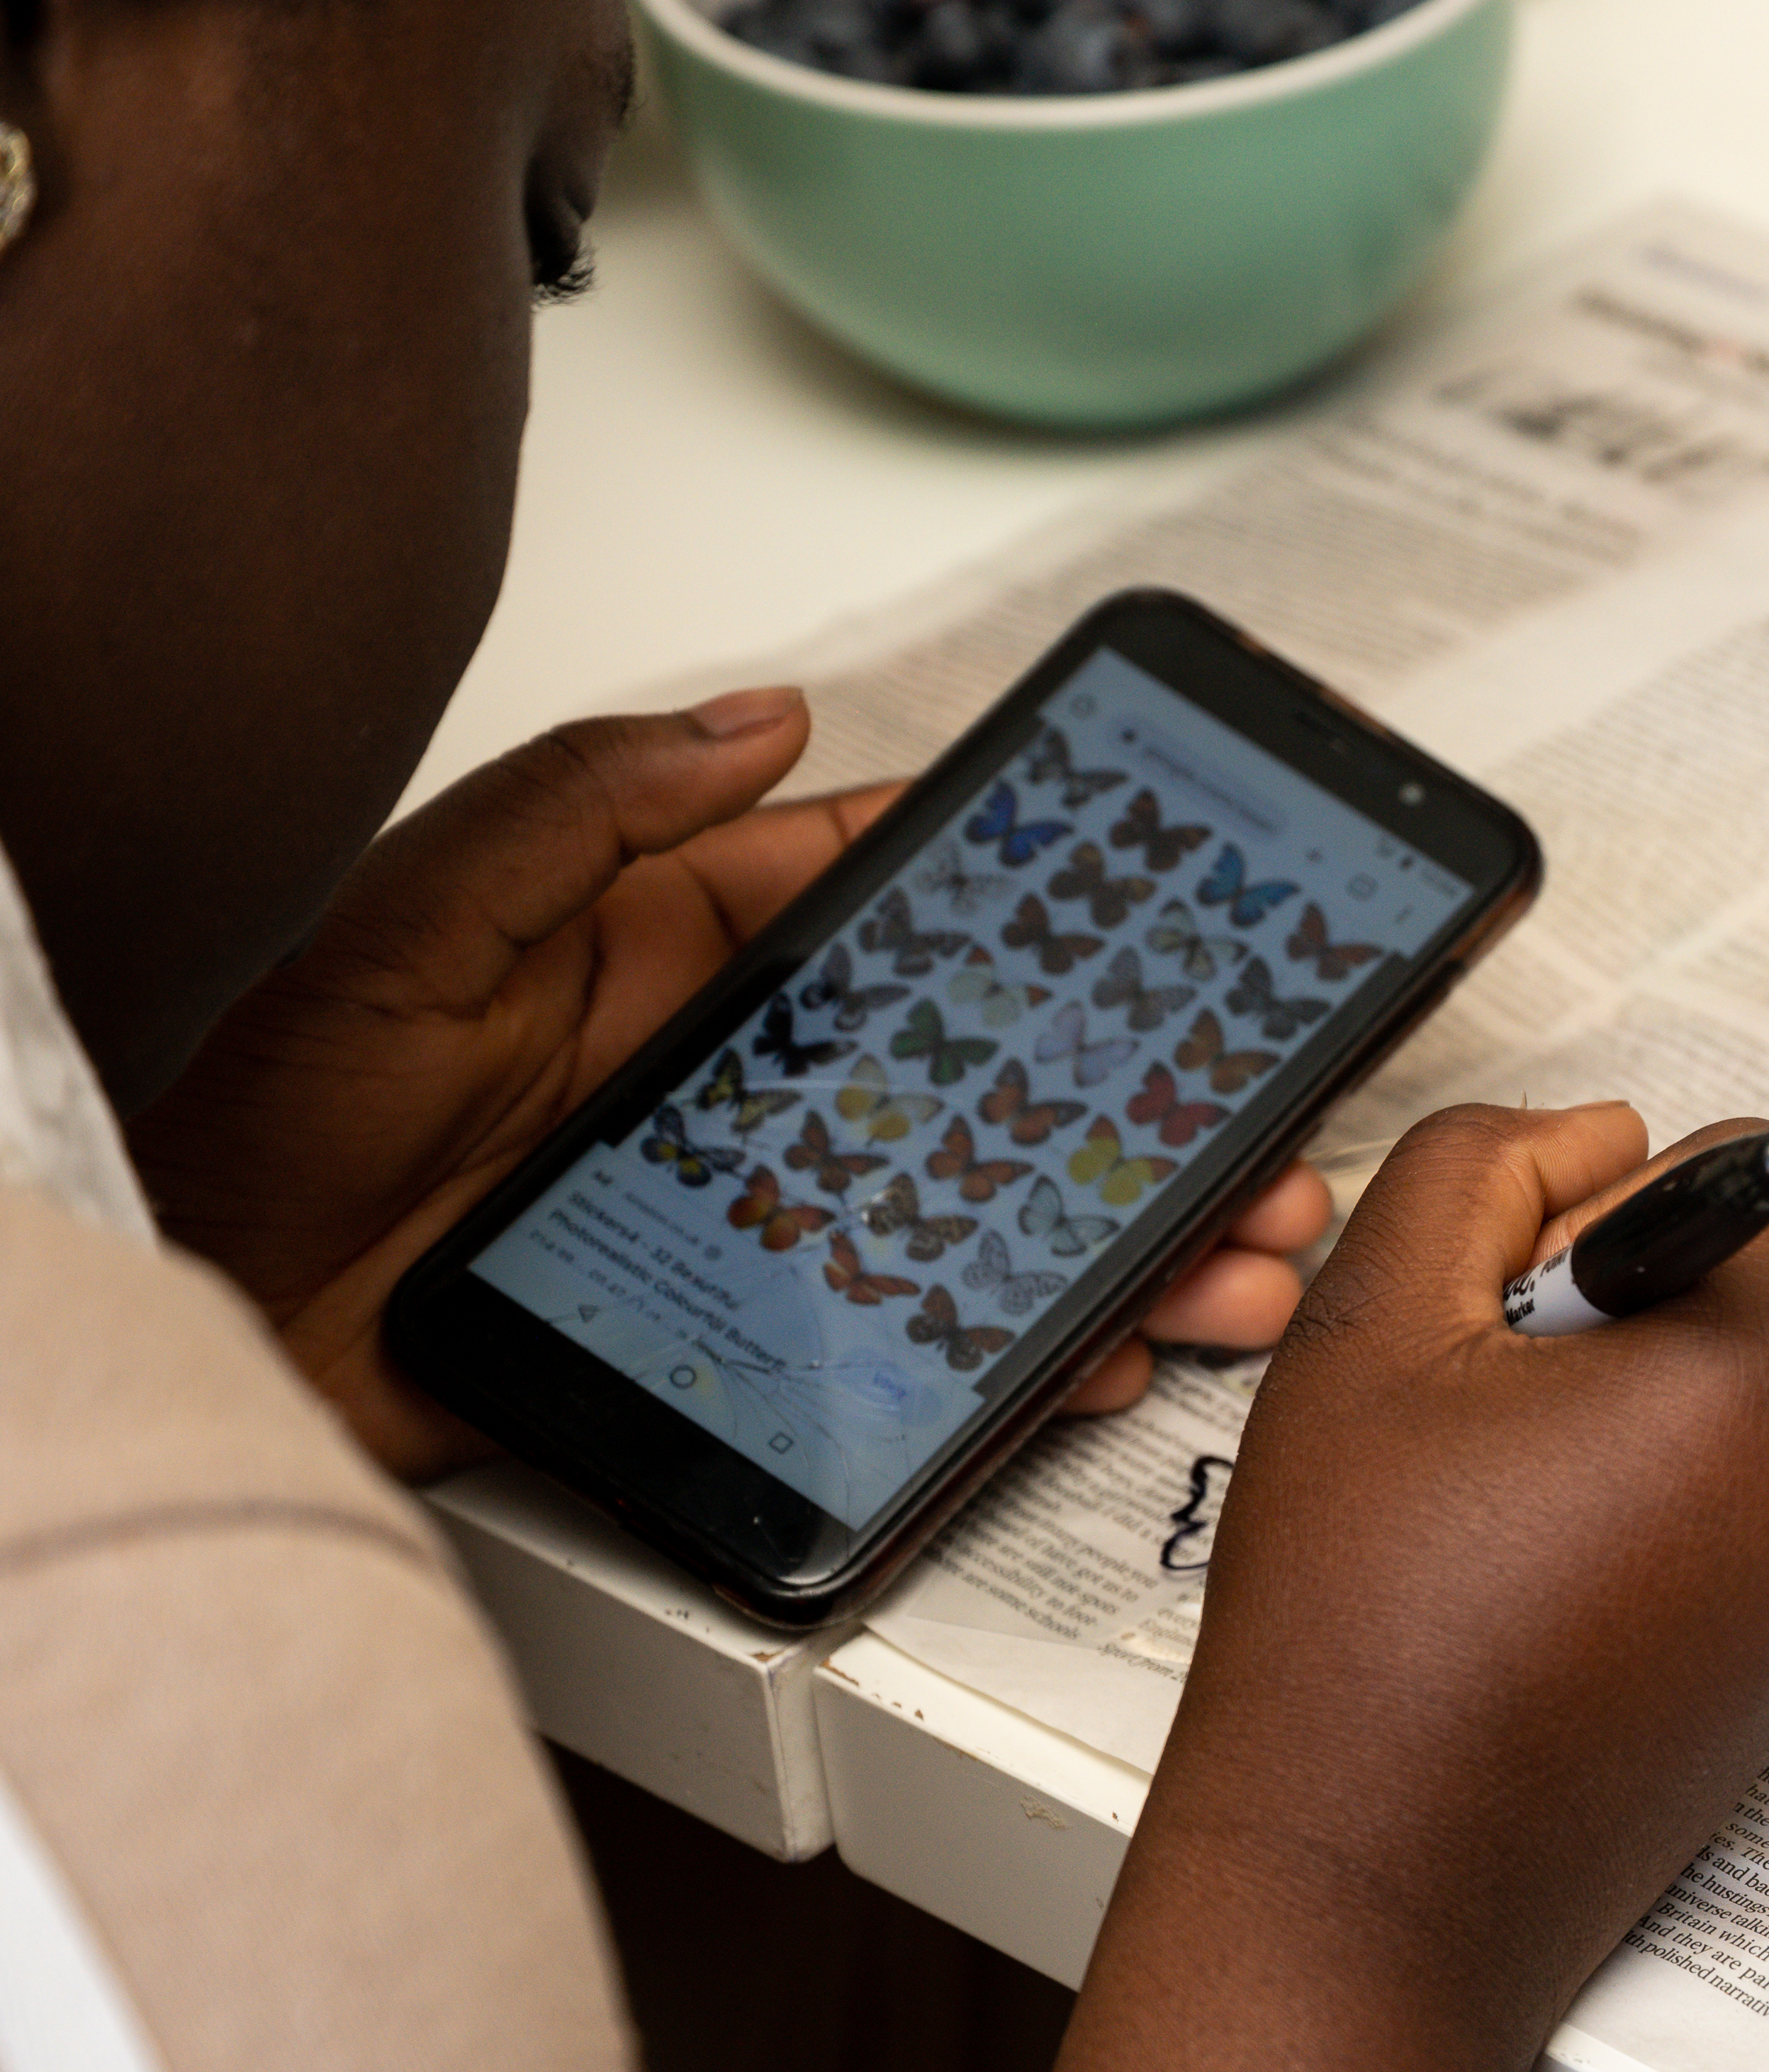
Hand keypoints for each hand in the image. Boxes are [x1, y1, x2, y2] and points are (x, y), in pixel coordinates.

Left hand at [127, 691, 1331, 1476]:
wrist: (210, 1322)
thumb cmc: (266, 1119)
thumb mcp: (414, 927)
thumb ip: (586, 809)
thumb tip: (757, 717)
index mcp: (664, 951)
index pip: (881, 900)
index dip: (1020, 899)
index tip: (1151, 898)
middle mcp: (728, 1079)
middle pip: (977, 1075)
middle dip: (1130, 1098)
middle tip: (1255, 1113)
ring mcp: (750, 1208)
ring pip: (979, 1211)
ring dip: (1123, 1231)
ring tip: (1234, 1244)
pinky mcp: (738, 1332)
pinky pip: (911, 1343)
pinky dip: (1023, 1354)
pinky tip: (1102, 1349)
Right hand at [941, 1101, 1768, 2071]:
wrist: (1378, 1880)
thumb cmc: (1357, 1627)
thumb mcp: (1374, 1325)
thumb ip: (1483, 1169)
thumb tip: (1604, 1129)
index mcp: (1766, 1374)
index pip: (1754, 1165)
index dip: (1615, 1199)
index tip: (1515, 1303)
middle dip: (1689, 1260)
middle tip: (1533, 1364)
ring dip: (1703, 1351)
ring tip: (1547, 1451)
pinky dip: (1715, 1450)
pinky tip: (1573, 1529)